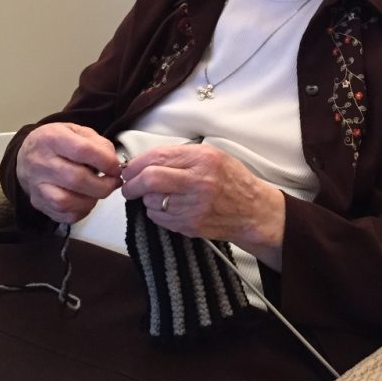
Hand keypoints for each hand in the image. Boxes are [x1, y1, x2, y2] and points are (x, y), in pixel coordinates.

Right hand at [16, 122, 121, 223]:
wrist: (26, 155)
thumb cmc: (58, 142)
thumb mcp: (77, 131)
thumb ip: (98, 143)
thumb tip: (113, 164)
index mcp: (53, 138)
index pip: (82, 150)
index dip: (105, 161)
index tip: (117, 167)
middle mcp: (41, 162)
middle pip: (76, 179)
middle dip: (103, 185)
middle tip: (114, 182)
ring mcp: (37, 185)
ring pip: (66, 202)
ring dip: (91, 200)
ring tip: (99, 192)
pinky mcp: (38, 203)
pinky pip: (62, 215)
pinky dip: (80, 211)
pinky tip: (86, 201)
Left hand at [121, 142, 284, 270]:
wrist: (252, 210)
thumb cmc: (232, 180)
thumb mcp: (212, 155)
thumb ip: (180, 155)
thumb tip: (146, 160)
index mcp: (203, 159)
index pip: (157, 157)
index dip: (137, 163)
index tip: (130, 168)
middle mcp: (198, 182)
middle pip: (150, 179)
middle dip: (132, 183)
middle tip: (129, 185)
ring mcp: (194, 206)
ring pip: (151, 201)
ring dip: (146, 198)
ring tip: (156, 194)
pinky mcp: (190, 225)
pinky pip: (159, 218)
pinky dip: (156, 212)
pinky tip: (168, 206)